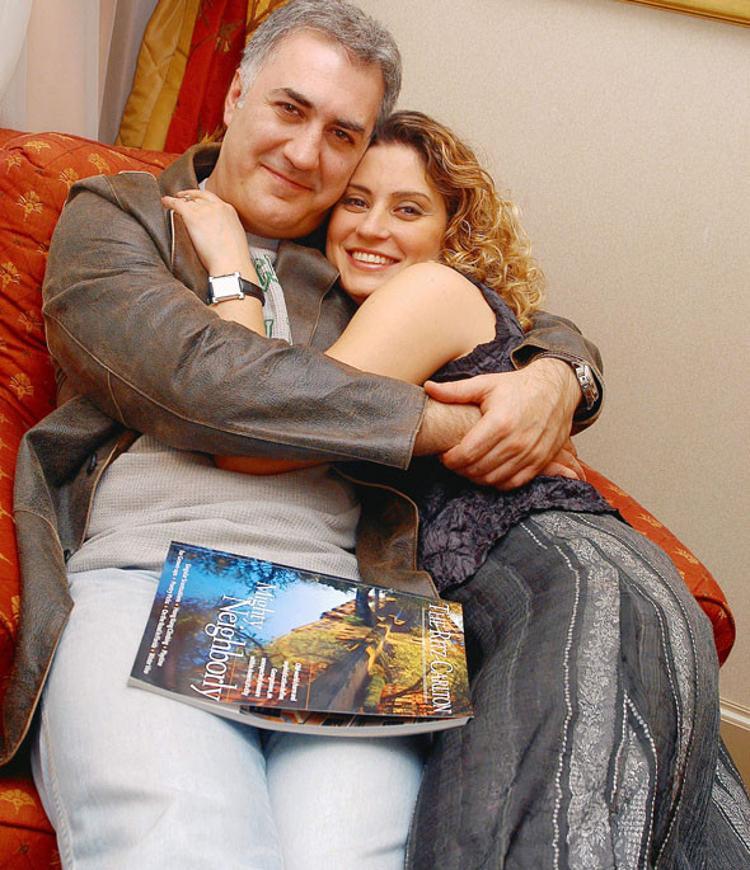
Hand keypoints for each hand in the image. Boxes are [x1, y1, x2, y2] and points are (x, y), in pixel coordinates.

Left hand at [161, 189, 256, 279]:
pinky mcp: (192, 217)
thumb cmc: (234, 258)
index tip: (196, 200)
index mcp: (229, 211)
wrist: (231, 263)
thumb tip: (218, 233)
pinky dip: (169, 202)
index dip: (201, 199)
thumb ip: (226, 229)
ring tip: (171, 202)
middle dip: (189, 197)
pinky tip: (165, 202)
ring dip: (179, 201)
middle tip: (181, 197)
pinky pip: (177, 204)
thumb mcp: (235, 237)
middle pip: (199, 197)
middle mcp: (217, 206)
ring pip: (188, 201)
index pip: (212, 199)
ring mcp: (204, 210)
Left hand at [424, 358, 580, 489]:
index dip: (450, 459)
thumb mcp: (486, 384)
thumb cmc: (518, 387)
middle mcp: (517, 441)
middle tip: (453, 461)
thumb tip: (428, 388)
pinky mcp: (541, 462)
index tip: (444, 455)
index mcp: (500, 422)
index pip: (466, 453)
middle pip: (477, 469)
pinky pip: (513, 483)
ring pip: (493, 479)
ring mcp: (531, 454)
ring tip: (468, 466)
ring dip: (476, 477)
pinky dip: (496, 482)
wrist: (556, 389)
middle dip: (459, 469)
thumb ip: (455, 390)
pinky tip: (488, 471)